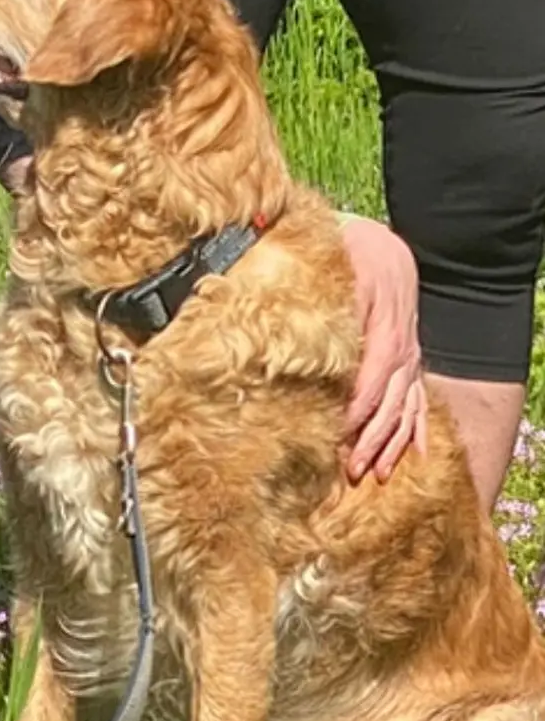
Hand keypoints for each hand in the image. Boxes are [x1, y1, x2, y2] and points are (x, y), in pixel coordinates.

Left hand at [341, 216, 426, 484]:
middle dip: (372, 440)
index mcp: (385, 333)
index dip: (355, 415)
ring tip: (376, 473)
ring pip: (406, 407)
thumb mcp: (339, 276)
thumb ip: (326, 308)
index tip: (336, 439)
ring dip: (391, 442)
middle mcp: (403, 350)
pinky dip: (417, 428)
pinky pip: (420, 399)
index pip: (371, 384)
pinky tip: (415, 454)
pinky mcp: (411, 358)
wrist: (381, 247)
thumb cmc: (352, 259)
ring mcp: (410, 356)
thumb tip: (299, 335)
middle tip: (352, 471)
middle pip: (391, 404)